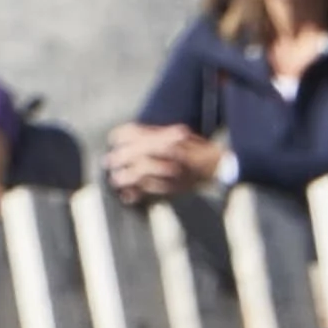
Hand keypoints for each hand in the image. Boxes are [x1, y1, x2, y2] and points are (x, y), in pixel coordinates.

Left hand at [103, 122, 220, 199]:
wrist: (218, 167)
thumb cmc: (194, 148)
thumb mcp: (176, 133)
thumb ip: (153, 135)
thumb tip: (124, 137)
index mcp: (169, 135)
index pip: (137, 132)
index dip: (121, 136)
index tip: (113, 139)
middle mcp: (170, 152)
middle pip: (136, 153)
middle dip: (119, 158)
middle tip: (109, 161)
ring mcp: (172, 171)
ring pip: (141, 173)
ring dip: (125, 177)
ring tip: (115, 179)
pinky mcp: (173, 188)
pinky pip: (150, 192)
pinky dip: (136, 194)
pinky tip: (127, 196)